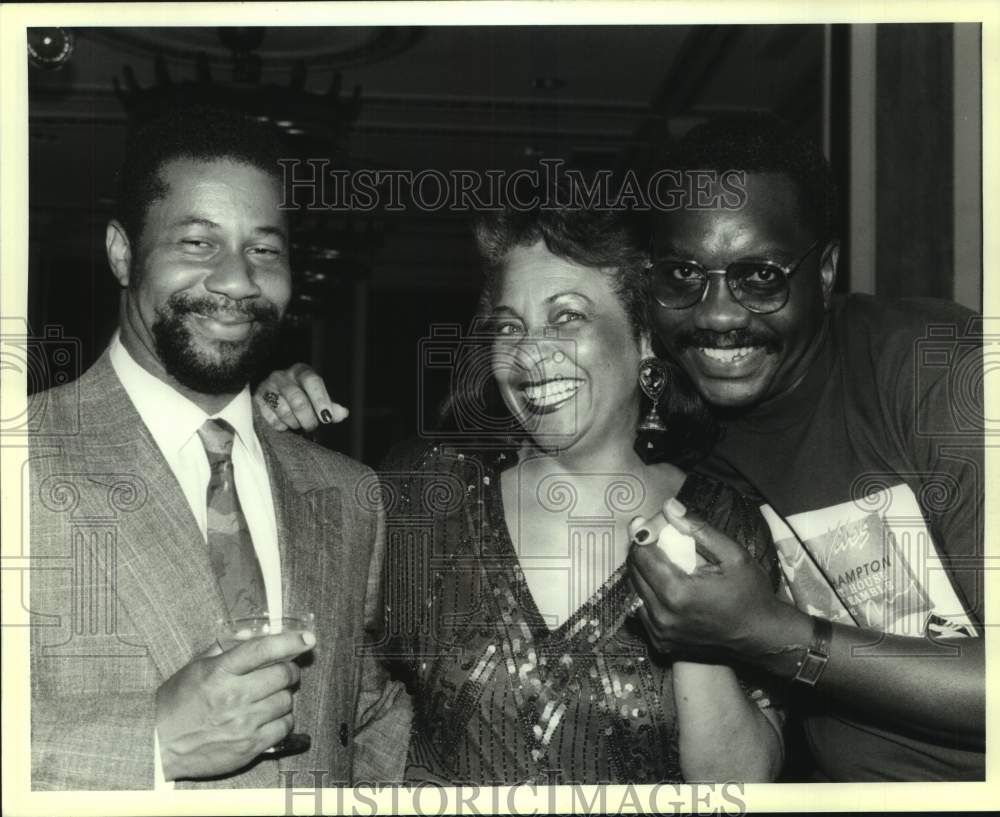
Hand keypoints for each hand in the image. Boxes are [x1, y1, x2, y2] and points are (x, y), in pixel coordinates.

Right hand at [155, 630, 314, 779]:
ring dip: (282, 696)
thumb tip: (253, 634)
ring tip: (268, 697)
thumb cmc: (176, 704)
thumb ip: (225, 648)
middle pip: (283, 675)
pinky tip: (267, 717)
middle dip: (288, 670)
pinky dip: (281, 720)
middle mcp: (234, 696)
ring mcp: (243, 723)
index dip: (291, 641)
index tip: (307, 639)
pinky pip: (284, 727)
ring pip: (286, 701)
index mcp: (220, 672)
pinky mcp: (250, 746)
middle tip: (283, 671)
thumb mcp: (195, 668)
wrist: (158, 746)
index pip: (264, 649)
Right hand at [254, 363, 348, 431]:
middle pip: (298, 400)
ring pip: (284, 411)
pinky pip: (271, 419)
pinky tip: (285, 423)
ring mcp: (267, 386)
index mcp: (301, 371)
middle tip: (312, 426)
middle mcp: (283, 376)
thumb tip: (342, 414)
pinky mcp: (257, 399)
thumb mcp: (318, 397)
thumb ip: (331, 406)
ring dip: (294, 423)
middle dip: (308, 419)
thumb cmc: (302, 395)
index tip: (327, 418)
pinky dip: (281, 426)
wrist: (275, 392)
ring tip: (298, 424)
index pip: (312, 382)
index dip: (321, 400)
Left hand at [628, 497, 794, 660]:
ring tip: (661, 558)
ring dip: (643, 572)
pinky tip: (665, 583)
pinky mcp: (662, 642)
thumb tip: (668, 505)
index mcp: (677, 593)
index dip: (641, 534)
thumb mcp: (732, 555)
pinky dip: (649, 593)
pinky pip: (643, 610)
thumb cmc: (751, 594)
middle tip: (655, 537)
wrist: (762, 636)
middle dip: (641, 550)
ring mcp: (660, 632)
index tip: (646, 521)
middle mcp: (662, 615)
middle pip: (634, 572)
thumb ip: (698, 529)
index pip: (641, 555)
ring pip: (636, 591)